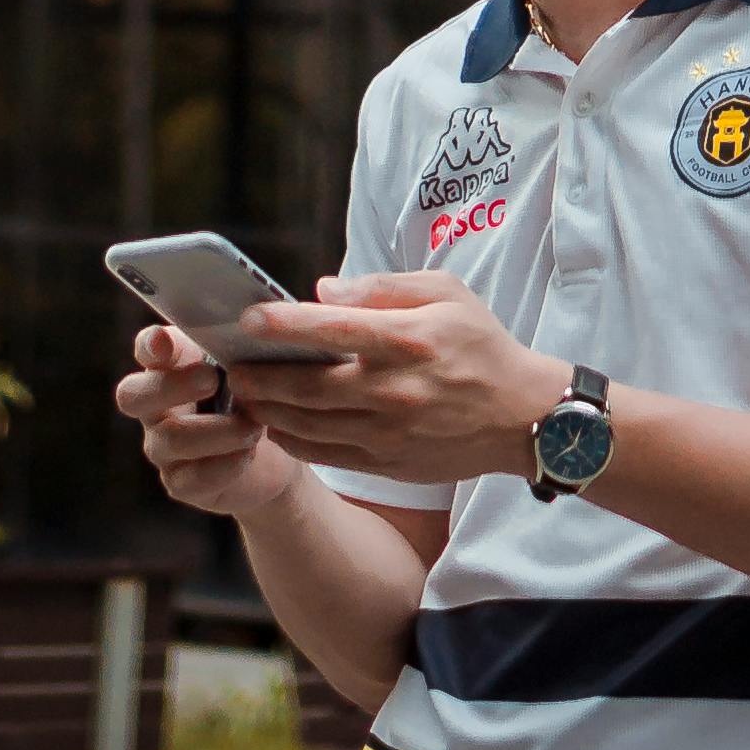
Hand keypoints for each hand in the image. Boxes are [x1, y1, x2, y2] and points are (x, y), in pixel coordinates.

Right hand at [112, 315, 299, 510]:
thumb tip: (250, 321)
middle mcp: (155, 407)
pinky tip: (248, 454)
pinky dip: (224, 464)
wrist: (273, 458)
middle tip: (212, 378)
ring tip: (253, 425)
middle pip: (133, 395)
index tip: (163, 342)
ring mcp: (163, 447)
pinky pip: (191, 478)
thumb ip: (237, 346)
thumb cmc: (253, 399)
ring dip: (217, 430)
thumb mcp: (248, 369)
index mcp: (169, 368)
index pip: (147, 350)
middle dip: (171, 385)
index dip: (150, 346)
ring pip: (170, 438)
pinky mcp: (180, 483)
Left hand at [234, 269, 568, 485]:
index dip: (284, 325)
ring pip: (308, 424)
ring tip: (240, 391)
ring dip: (267, 408)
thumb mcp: (446, 293)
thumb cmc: (482, 345)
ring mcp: (388, 432)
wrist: (521, 418)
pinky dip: (291, 439)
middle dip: (259, 375)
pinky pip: (324, 453)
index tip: (247, 318)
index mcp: (408, 341)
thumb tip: (322, 291)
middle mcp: (393, 390)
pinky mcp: (386, 463)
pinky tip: (273, 422)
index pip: (332, 331)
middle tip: (228, 363)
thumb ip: (382, 287)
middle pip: (308, 386)